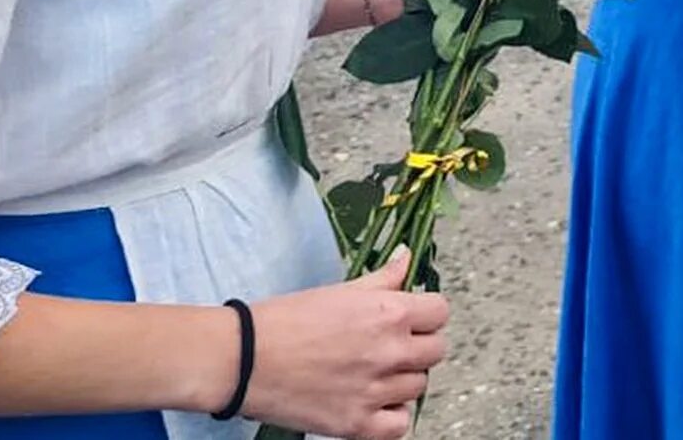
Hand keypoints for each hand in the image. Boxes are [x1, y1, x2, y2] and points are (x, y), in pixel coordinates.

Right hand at [243, 251, 450, 438]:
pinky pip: (399, 424)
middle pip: (435, 350)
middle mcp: (389, 352)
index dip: (426, 314)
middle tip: (391, 345)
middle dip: (417, 345)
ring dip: (402, 379)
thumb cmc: (283, 322)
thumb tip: (407, 259)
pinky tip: (373, 401)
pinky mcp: (357, 424)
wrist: (242, 360)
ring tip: (372, 372)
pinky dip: (391, 416)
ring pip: (418, 386)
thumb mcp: (340, 290)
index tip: (412, 317)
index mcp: (389, 313)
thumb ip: (383, 279)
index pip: (440, 312)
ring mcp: (375, 391)